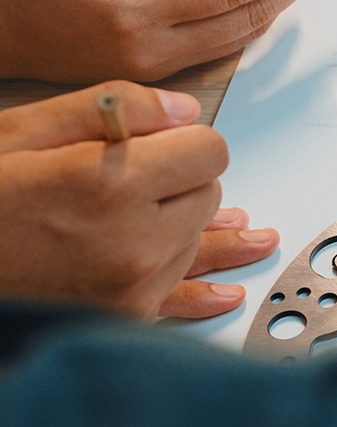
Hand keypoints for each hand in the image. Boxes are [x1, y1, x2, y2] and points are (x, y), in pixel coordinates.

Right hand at [0, 82, 275, 319]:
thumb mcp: (18, 133)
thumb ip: (108, 108)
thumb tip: (182, 110)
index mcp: (109, 182)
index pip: (208, 149)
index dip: (182, 140)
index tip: (160, 142)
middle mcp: (132, 238)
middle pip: (207, 191)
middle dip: (179, 178)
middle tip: (132, 176)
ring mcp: (131, 285)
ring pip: (196, 238)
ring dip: (179, 224)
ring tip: (213, 223)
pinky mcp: (123, 318)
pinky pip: (183, 297)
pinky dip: (197, 286)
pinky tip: (226, 290)